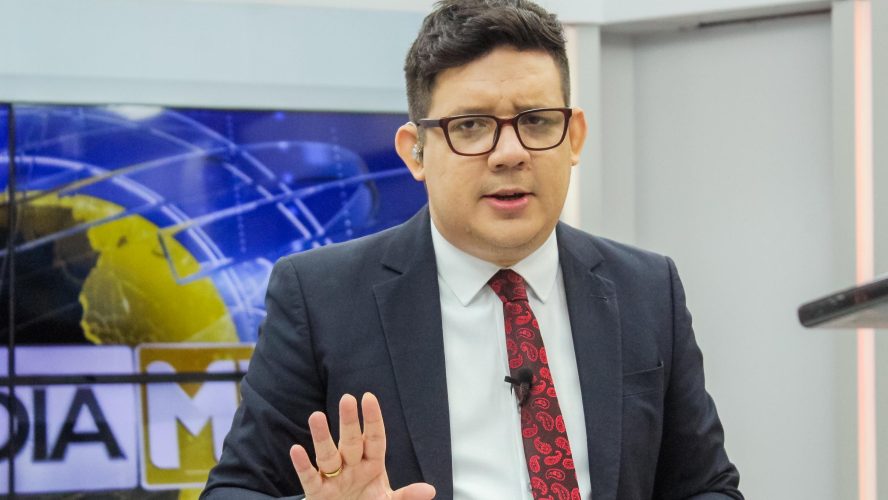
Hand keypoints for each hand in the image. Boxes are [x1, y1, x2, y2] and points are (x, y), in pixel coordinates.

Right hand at [289, 392, 435, 499]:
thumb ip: (405, 496)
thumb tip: (430, 491)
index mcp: (371, 464)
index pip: (374, 439)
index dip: (372, 420)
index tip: (369, 397)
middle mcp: (351, 466)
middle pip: (351, 442)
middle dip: (349, 422)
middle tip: (346, 398)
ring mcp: (333, 477)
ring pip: (328, 455)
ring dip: (322, 437)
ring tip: (316, 416)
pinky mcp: (318, 492)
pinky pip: (310, 477)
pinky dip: (303, 465)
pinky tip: (296, 449)